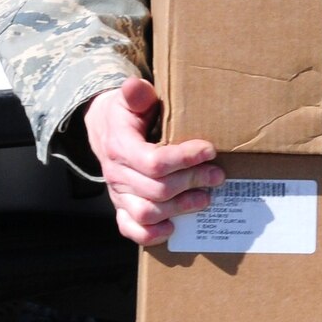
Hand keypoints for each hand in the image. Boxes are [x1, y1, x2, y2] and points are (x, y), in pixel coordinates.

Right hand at [84, 78, 222, 246]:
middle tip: (217, 176)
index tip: (209, 150)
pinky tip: (174, 228)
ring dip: (181, 209)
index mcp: (120, 147)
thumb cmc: (125, 114)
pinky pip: (131, 229)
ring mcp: (118, 195)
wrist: (104, 129)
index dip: (184, 158)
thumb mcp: (130, 98)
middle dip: (192, 183)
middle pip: (157, 190)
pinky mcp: (121, 208)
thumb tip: (137, 86)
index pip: (154, 161)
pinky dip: (152, 234)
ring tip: (206, 199)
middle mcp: (116, 174)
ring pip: (147, 213)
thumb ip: (136, 94)